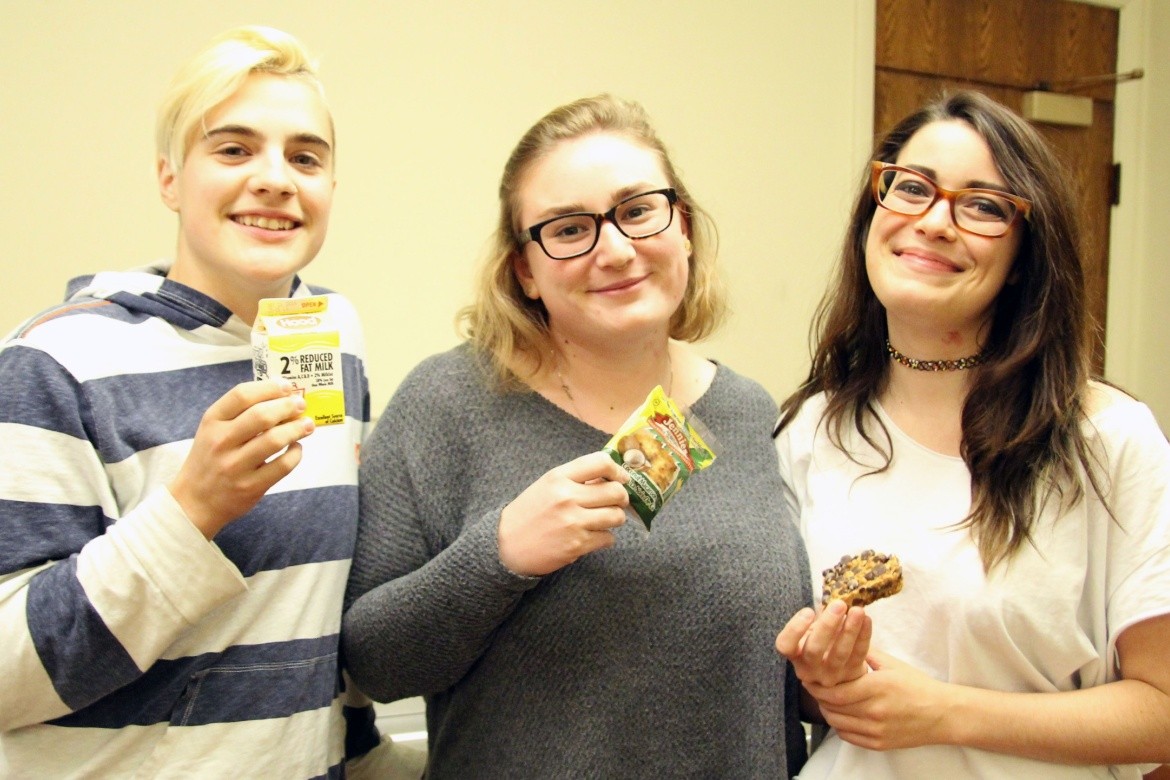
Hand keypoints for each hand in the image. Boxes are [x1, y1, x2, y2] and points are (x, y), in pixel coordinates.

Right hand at [170, 379, 314, 538]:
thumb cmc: (210, 459)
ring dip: (297, 428)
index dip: (269, 387)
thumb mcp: (213, 430)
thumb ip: (241, 412)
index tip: (287, 386)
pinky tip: (296, 448)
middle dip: (288, 406)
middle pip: (261, 416)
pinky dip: (296, 454)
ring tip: (307, 425)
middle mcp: (221, 442)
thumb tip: (282, 394)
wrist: (194, 501)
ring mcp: (235, 466)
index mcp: (212, 422)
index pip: (242, 395)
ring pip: (274, 440)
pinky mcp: (250, 487)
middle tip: (301, 405)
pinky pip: (282, 466)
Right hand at [498, 451, 629, 575]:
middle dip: (621, 498)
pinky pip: (608, 538)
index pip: (601, 462)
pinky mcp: (577, 545)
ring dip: (614, 519)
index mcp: (559, 477)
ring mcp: (573, 522)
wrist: (506, 545)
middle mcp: (567, 497)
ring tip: (603, 520)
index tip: (621, 478)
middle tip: (616, 502)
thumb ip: (575, 479)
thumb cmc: (529, 513)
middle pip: (616, 491)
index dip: (618, 470)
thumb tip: (611, 477)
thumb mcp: (547, 486)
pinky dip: (604, 538)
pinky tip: (592, 536)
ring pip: (617, 517)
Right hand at [776, 599, 871, 687]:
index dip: (795, 629)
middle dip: (827, 625)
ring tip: (858, 610)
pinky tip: (867, 619)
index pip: (785, 645)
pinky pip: (858, 655)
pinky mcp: (851, 676)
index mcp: (795, 655)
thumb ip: (815, 620)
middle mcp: (809, 669)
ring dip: (850, 630)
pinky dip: (864, 636)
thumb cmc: (821, 643)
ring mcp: (830, 676)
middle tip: (839, 604)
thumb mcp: (811, 633)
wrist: (840, 672)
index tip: (809, 611)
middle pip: (814, 650)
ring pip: (839, 654)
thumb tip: (829, 598)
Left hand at [804, 649, 949, 750]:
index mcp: (877, 687)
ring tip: (827, 700)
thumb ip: (865, 651)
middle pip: (833, 708)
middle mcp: (875, 711)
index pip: (836, 691)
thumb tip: (841, 637)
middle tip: (815, 687)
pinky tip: (841, 714)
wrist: (943, 714)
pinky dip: (840, 726)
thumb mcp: (892, 664)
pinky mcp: (879, 744)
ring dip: (828, 712)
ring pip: (838, 723)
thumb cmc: (917, 685)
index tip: (810, 678)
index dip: (818, 686)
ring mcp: (877, 730)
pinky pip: (849, 737)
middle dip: (820, 697)